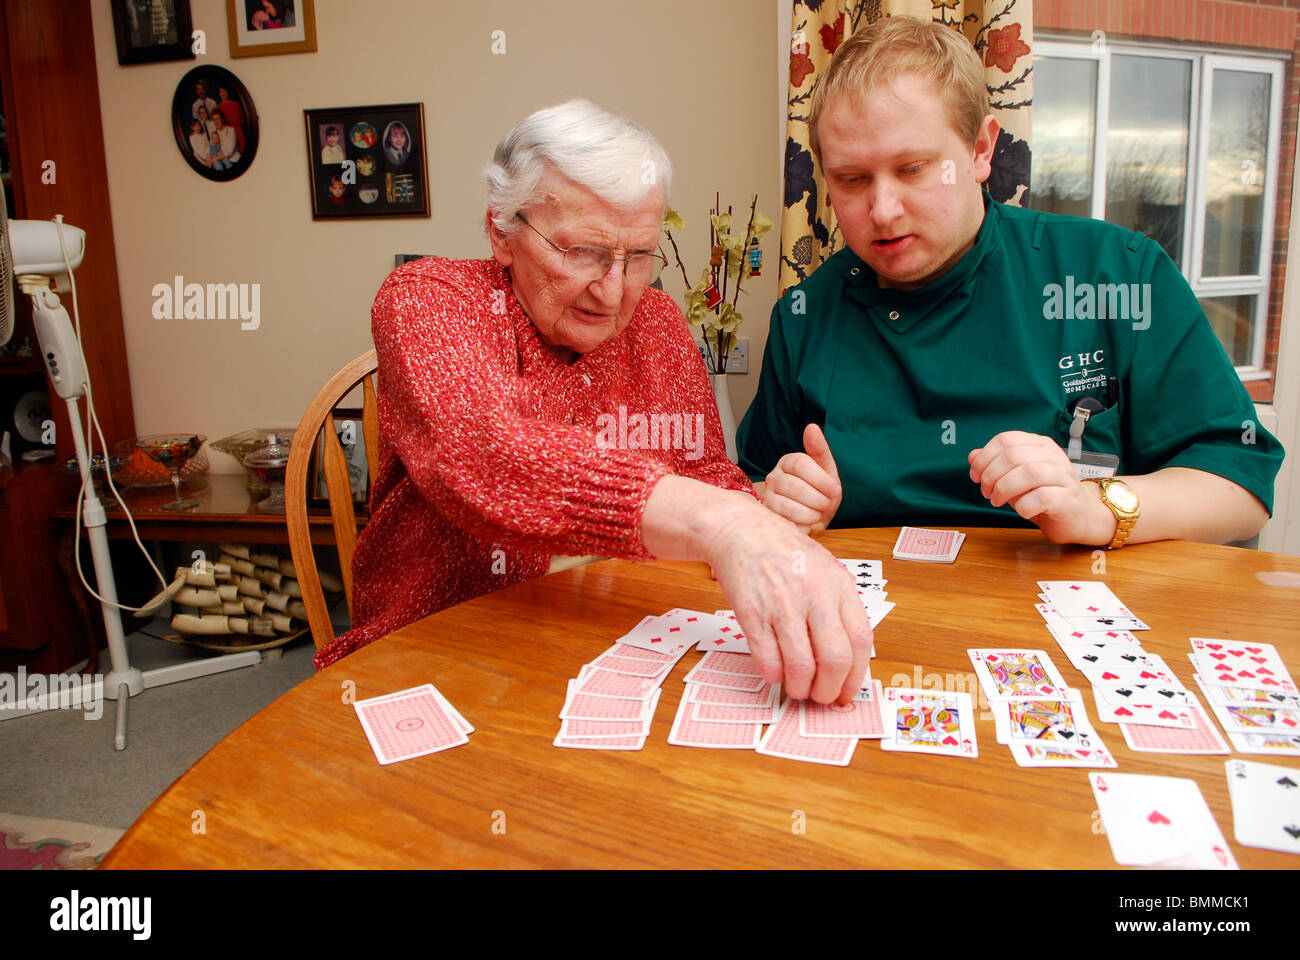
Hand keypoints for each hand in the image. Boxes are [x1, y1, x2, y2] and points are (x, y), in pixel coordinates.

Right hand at [705, 502, 871, 704]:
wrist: (742, 531)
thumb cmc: (786, 554)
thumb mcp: (826, 571)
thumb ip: (839, 608)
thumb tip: (848, 659)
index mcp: (839, 586)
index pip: (860, 641)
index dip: (855, 676)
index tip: (846, 692)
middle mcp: (815, 596)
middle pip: (834, 660)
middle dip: (827, 690)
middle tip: (819, 697)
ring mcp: (782, 605)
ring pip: (800, 666)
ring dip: (799, 688)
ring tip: (796, 689)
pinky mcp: (753, 613)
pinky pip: (767, 659)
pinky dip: (773, 676)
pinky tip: (774, 673)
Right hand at [761, 423, 842, 532]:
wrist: (813, 514)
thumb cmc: (821, 491)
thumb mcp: (826, 469)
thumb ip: (819, 449)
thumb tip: (811, 427)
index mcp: (788, 461)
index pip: (800, 464)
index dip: (821, 479)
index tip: (835, 491)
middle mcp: (774, 477)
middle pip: (795, 487)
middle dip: (818, 500)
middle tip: (827, 505)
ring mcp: (768, 496)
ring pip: (788, 506)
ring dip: (811, 514)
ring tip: (818, 514)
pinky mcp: (769, 516)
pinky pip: (785, 521)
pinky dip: (803, 524)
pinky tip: (808, 522)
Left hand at [968, 431, 1111, 543]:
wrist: (1079, 516)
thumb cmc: (1044, 495)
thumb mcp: (1016, 477)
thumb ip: (996, 465)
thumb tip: (973, 456)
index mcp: (1039, 445)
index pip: (1006, 440)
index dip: (985, 457)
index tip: (976, 476)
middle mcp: (1053, 456)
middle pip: (1013, 455)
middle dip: (992, 475)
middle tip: (987, 492)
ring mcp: (1063, 476)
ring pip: (1028, 472)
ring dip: (1004, 489)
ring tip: (997, 501)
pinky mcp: (1068, 498)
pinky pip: (1042, 497)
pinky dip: (1024, 505)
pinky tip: (1021, 510)